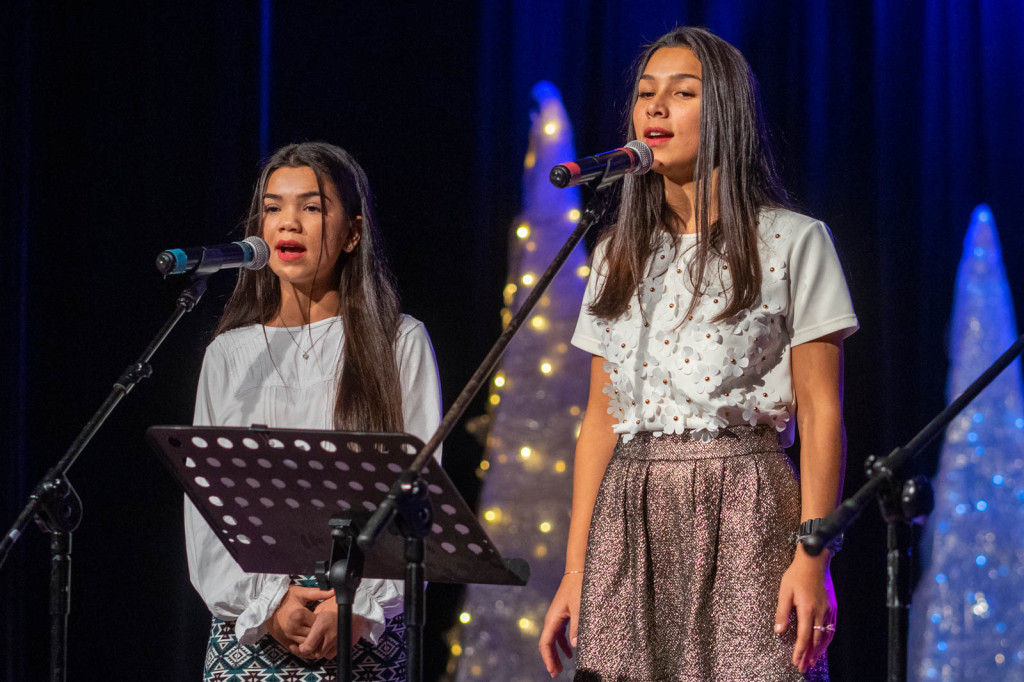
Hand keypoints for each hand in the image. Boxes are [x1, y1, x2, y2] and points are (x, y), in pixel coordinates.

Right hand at [267, 586, 334, 657]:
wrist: (266, 605)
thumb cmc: (285, 597)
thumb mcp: (301, 593)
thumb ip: (319, 593)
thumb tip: (334, 591)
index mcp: (299, 614)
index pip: (318, 623)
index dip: (323, 622)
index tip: (324, 619)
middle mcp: (294, 627)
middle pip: (313, 635)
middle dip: (319, 632)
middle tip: (322, 627)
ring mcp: (288, 636)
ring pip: (307, 643)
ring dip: (312, 640)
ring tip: (315, 633)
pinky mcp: (284, 641)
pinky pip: (298, 649)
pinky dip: (304, 647)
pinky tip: (307, 641)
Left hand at [297, 599, 370, 659]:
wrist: (358, 603)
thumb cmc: (339, 602)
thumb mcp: (321, 607)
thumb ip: (313, 621)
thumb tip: (307, 629)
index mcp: (321, 627)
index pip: (307, 648)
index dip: (302, 649)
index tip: (301, 644)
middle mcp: (330, 637)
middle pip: (316, 654)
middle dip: (311, 651)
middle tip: (310, 643)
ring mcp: (339, 641)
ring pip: (325, 655)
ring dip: (321, 650)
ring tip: (320, 641)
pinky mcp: (347, 642)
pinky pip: (335, 652)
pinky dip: (330, 649)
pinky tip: (330, 641)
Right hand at [539, 573, 582, 677]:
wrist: (579, 571)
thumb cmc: (579, 587)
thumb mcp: (579, 607)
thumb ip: (577, 626)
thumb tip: (574, 645)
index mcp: (553, 618)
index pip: (545, 643)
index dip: (547, 658)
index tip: (552, 671)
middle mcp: (553, 618)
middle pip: (548, 643)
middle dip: (551, 659)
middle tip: (555, 674)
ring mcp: (558, 616)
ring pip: (554, 639)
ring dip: (556, 653)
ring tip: (561, 667)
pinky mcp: (564, 614)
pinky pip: (560, 633)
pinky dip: (563, 644)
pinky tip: (570, 652)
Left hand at [774, 549, 835, 672]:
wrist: (815, 559)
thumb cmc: (797, 574)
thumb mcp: (784, 591)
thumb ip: (782, 612)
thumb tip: (778, 631)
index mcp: (807, 609)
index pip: (803, 637)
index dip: (800, 651)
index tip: (796, 662)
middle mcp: (820, 612)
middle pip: (816, 640)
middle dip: (809, 656)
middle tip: (803, 668)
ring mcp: (828, 610)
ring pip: (825, 636)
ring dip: (819, 651)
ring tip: (813, 661)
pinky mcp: (832, 607)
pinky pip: (831, 628)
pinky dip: (827, 640)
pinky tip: (823, 645)